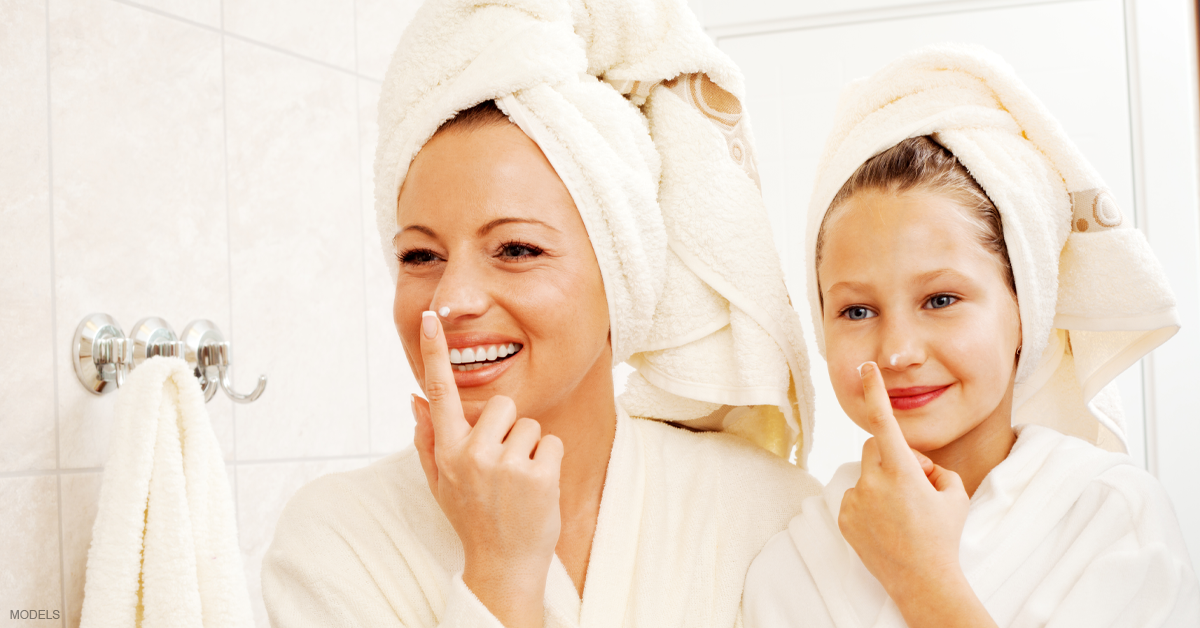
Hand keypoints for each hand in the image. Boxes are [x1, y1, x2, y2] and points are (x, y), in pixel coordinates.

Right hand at [411, 311, 561, 627]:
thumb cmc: (473, 518)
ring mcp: (506, 465)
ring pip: (530, 425)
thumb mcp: (440, 482)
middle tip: (503, 467)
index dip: (433, 354)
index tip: (431, 318)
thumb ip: (427, 438)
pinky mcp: (537, 475)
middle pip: (500, 405)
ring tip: (519, 482)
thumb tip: (414, 397)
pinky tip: (537, 489)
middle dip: (508, 429)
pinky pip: (553, 444)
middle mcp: (472, 455)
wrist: (504, 564)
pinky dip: (551, 463)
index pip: (439, 393)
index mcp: (447, 452)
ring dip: (530, 449)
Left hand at [839, 362, 993, 626]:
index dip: (874, 393)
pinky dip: (870, 504)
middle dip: (893, 455)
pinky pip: (856, 497)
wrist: (923, 580)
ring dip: (882, 483)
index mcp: (902, 471)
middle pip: (875, 448)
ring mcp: (855, 500)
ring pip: (867, 475)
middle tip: (916, 482)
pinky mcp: (845, 517)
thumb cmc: (943, 536)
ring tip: (903, 513)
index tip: (865, 368)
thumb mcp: (955, 494)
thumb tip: (918, 464)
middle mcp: (873, 481)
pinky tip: (887, 525)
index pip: (885, 422)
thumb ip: (936, 467)